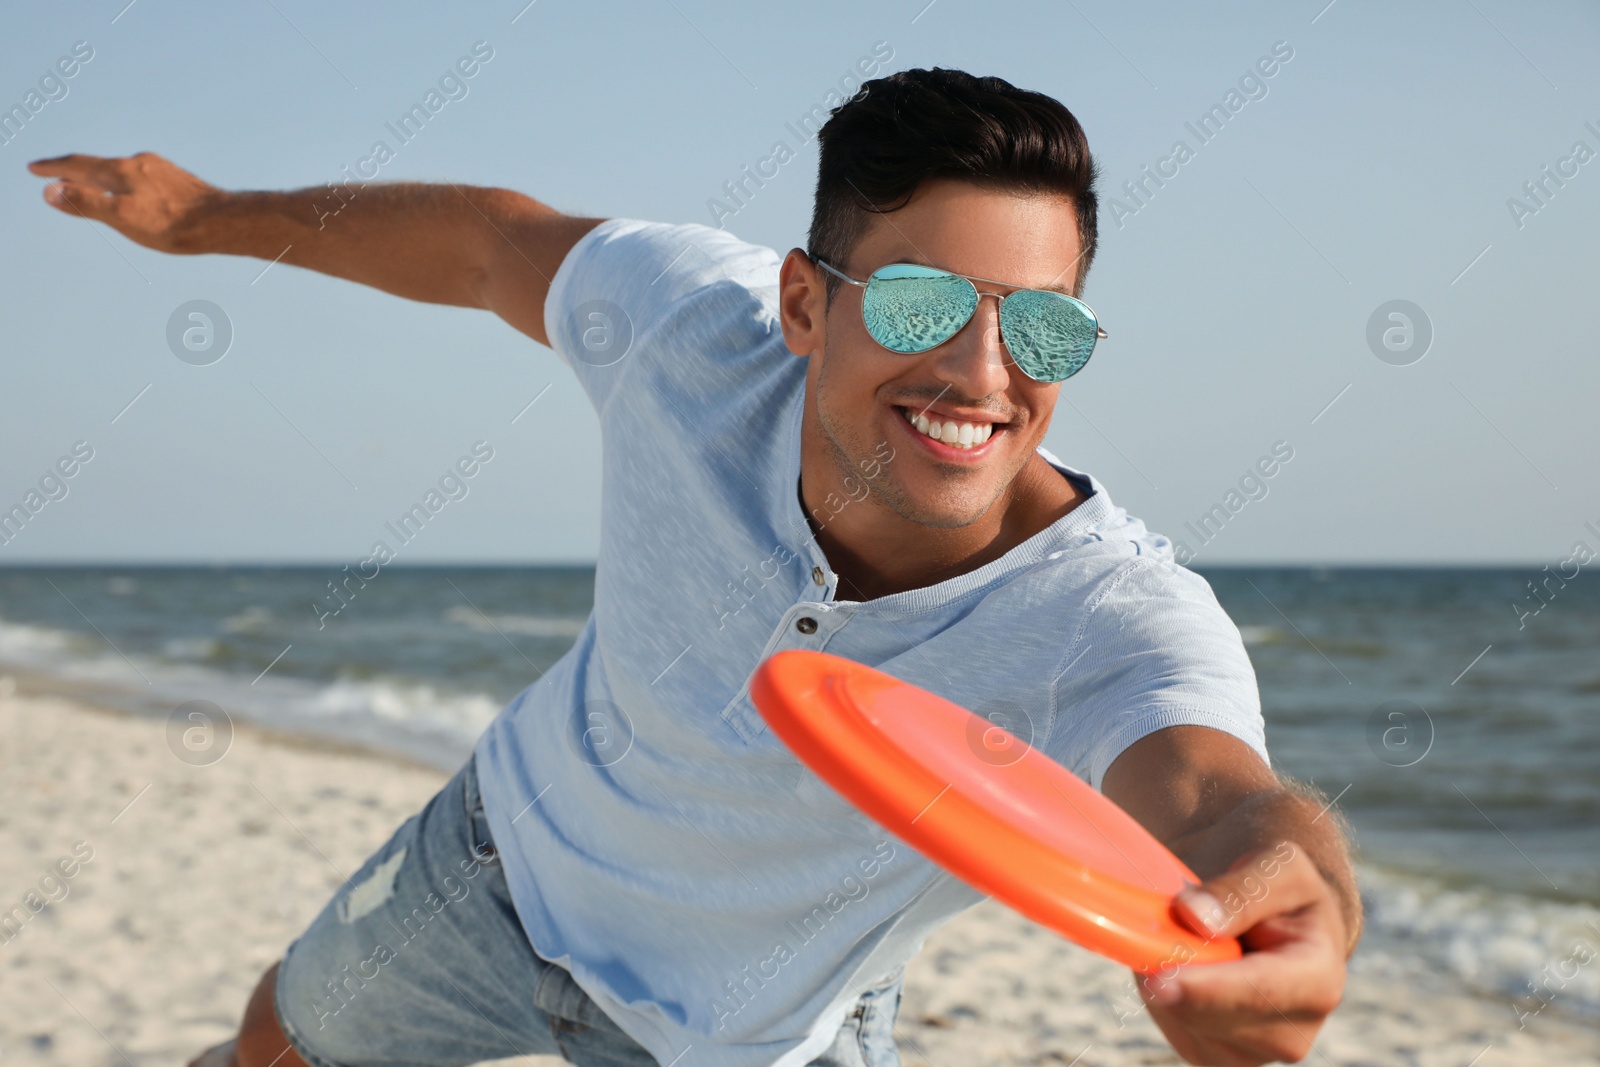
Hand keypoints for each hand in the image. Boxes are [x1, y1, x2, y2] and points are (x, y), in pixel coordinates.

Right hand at [27, 151, 220, 253]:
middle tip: (53, 172)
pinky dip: (123, 182)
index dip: (54, 169)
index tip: (34, 169)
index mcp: (122, 171)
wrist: (225, 223)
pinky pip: (140, 178)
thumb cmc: (174, 224)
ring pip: (120, 171)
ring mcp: (160, 170)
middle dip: (73, 170)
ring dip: (99, 176)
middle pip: (98, 165)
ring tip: (89, 182)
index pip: (78, 165)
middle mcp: (140, 163)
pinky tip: (133, 191)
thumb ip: (87, 203)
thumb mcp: (123, 217)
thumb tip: (51, 191)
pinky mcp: (177, 181)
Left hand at [1136, 840, 1347, 1064]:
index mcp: (1319, 981)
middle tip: (1151, 928)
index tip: (1159, 979)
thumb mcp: (1279, 867)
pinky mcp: (1219, 1056)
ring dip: (1165, 978)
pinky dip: (1161, 993)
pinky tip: (1178, 962)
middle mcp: (1293, 1032)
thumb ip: (1242, 890)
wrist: (1278, 921)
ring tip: (1183, 937)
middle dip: (1173, 972)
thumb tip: (1195, 917)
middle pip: (1213, 1016)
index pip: (1259, 994)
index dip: (1206, 989)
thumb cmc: (1281, 890)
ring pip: (1185, 1023)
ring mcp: (1255, 1052)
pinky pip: (1174, 1028)